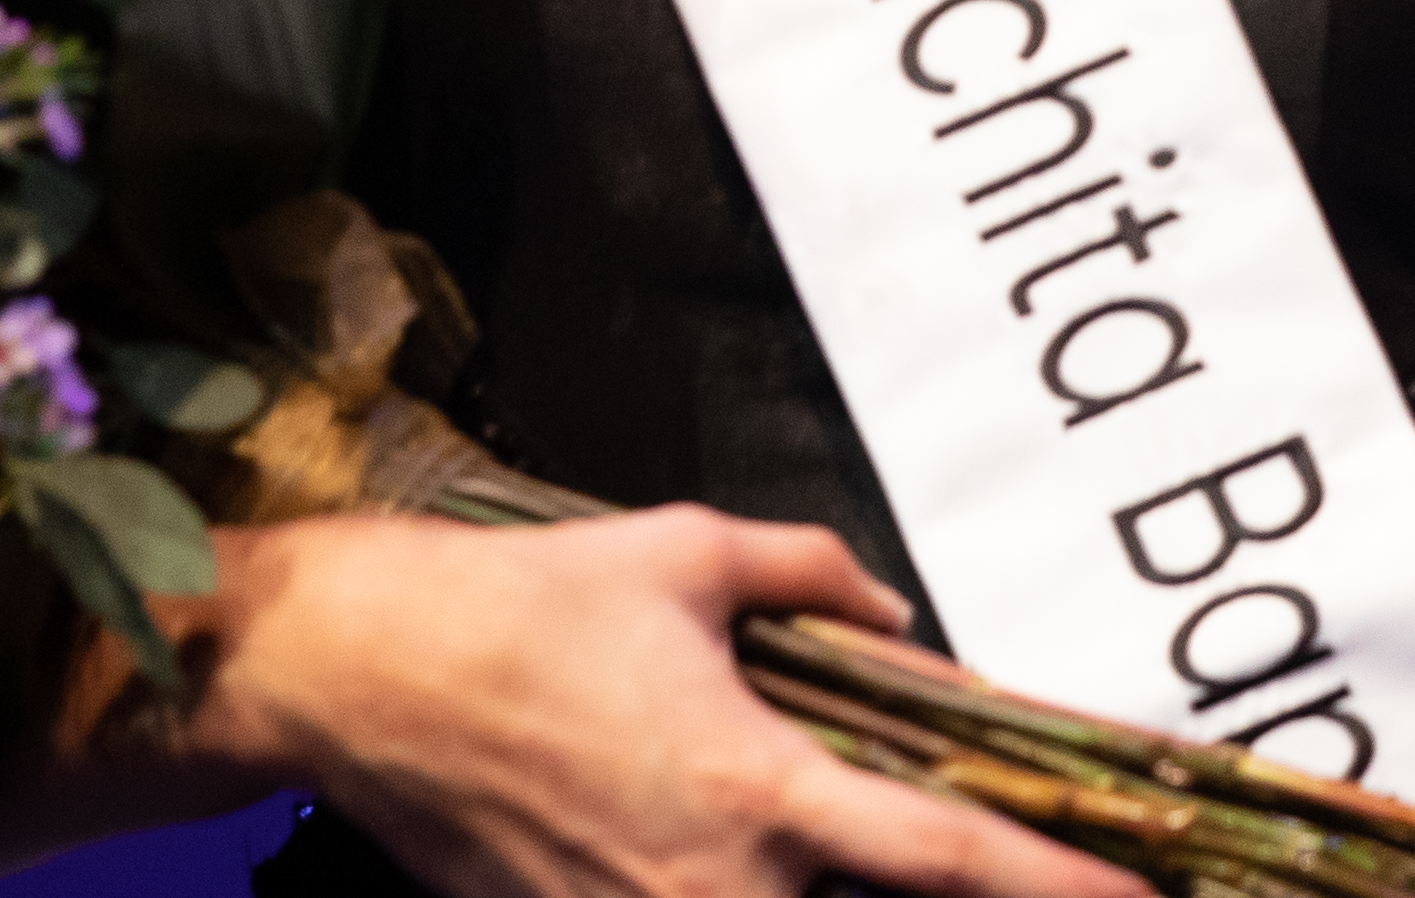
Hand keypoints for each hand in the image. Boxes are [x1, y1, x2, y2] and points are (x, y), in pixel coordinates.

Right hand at [181, 505, 1142, 897]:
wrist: (356, 678)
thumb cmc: (521, 606)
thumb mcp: (684, 552)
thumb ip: (812, 579)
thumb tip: (892, 621)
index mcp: (757, 786)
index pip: (945, 860)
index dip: (1058, 887)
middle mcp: (715, 888)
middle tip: (1037, 879)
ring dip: (824, 896)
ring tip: (786, 827)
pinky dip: (742, 897)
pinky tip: (716, 852)